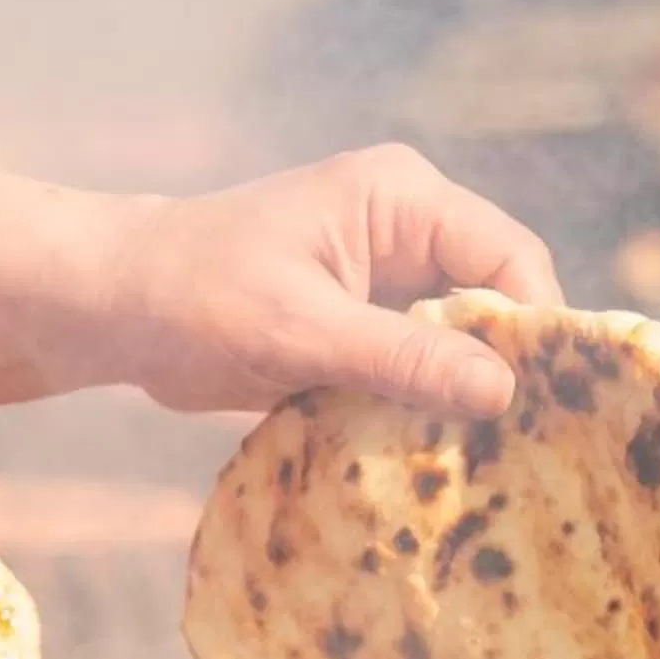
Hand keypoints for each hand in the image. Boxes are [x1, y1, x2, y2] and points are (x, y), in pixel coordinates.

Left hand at [116, 144, 564, 419]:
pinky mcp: (368, 322)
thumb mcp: (301, 330)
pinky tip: (439, 455)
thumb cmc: (193, 295)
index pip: (508, 259)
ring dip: (468, 394)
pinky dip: (430, 406)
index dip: (535, 328)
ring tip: (490, 460)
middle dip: (507, 367)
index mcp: (403, 198)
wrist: (113, 306)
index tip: (546, 404)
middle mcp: (410, 228)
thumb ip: (403, 356)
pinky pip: (425, 364)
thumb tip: (503, 390)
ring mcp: (391, 277)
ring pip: (465, 339)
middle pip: (497, 299)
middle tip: (526, 446)